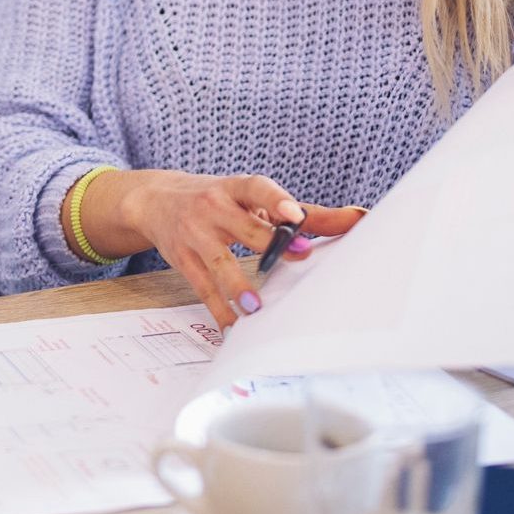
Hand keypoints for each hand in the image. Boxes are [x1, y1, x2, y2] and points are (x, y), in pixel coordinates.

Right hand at [67, 170, 366, 328]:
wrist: (155, 200)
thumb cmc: (218, 200)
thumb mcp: (251, 198)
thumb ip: (302, 212)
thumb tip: (358, 219)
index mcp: (236, 189)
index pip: (257, 189)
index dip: (275, 199)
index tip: (294, 214)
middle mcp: (214, 208)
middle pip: (244, 227)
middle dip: (269, 243)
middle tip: (297, 256)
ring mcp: (196, 234)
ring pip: (220, 261)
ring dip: (238, 285)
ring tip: (256, 306)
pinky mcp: (183, 260)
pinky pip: (202, 288)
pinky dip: (218, 309)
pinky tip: (233, 325)